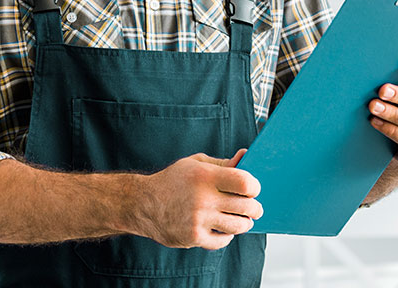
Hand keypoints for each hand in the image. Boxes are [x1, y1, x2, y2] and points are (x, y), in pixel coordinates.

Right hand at [126, 149, 262, 249]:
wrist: (143, 204)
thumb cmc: (172, 181)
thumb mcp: (195, 164)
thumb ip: (222, 164)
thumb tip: (245, 157)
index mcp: (204, 176)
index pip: (245, 183)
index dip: (254, 187)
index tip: (252, 189)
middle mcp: (203, 198)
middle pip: (248, 207)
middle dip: (255, 208)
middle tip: (252, 207)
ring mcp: (199, 219)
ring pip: (239, 226)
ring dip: (243, 223)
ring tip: (238, 218)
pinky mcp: (194, 237)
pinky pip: (224, 240)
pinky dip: (226, 236)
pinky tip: (221, 228)